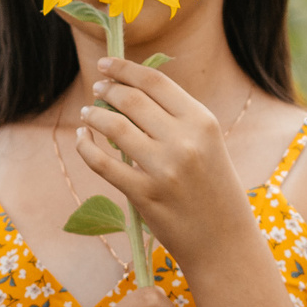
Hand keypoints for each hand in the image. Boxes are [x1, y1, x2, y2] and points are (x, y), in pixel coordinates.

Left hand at [73, 57, 240, 250]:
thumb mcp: (208, 144)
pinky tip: (82, 139)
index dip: (124, 68)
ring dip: (94, 116)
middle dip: (107, 90)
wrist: (224, 242)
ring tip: (88, 114)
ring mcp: (163, 169)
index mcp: (202, 122)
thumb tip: (130, 90)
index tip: (106, 64)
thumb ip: (177, 118)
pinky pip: (101, 163)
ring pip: (113, 127)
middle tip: (97, 89)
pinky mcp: (143, 195)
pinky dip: (85, 146)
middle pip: (131, 100)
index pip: (155, 82)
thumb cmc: (214, 189)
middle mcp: (184, 141)